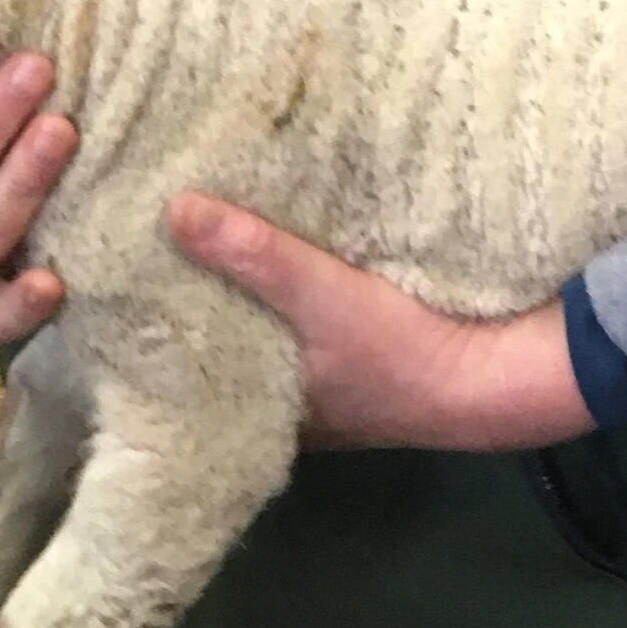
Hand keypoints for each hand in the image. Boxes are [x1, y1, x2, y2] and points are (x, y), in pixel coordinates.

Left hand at [169, 193, 593, 452]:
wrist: (499, 376)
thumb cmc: (399, 353)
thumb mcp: (320, 297)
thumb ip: (254, 255)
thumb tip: (173, 209)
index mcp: (262, 417)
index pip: (190, 379)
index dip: (160, 340)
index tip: (127, 292)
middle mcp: (289, 412)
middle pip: (226, 355)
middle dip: (201, 312)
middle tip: (155, 256)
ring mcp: (330, 392)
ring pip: (269, 342)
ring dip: (248, 303)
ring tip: (203, 244)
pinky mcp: (366, 363)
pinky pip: (309, 330)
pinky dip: (291, 300)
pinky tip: (281, 258)